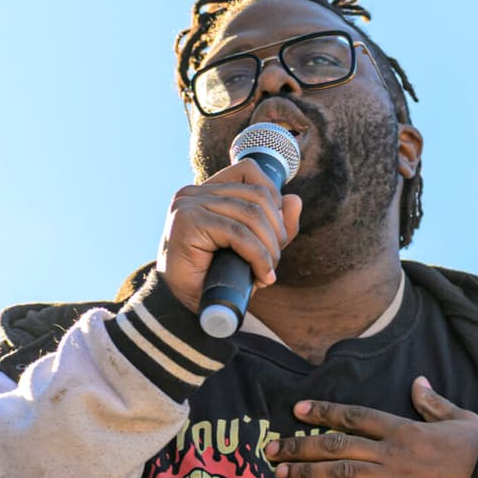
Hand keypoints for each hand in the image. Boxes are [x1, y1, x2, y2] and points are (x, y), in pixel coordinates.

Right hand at [156, 160, 302, 312]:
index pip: (248, 171)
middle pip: (256, 196)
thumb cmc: (215, 276)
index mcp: (206, 191)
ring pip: (250, 214)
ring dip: (269, 248)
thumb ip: (274, 224)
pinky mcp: (188, 221)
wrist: (182, 306)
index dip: (273, 197)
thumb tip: (295, 199)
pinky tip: (262, 276)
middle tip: (274, 263)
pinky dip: (258, 256)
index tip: (276, 232)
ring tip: (268, 273)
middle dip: (276, 231)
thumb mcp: (253, 247)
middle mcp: (194, 192)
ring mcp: (188, 204)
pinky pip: (237, 233)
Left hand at [263, 378, 477, 477]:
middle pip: (336, 445)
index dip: (323, 412)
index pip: (354, 416)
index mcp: (405, 428)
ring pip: (340, 474)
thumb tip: (417, 382)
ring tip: (280, 475)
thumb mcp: (460, 418)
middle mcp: (393, 452)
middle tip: (271, 450)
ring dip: (306, 474)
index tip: (297, 411)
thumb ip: (433, 403)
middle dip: (300, 446)